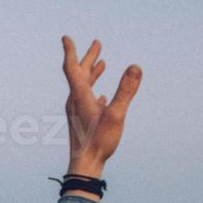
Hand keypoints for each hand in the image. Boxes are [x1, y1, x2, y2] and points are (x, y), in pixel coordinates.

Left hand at [61, 36, 141, 177]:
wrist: (85, 165)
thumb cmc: (99, 142)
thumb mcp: (116, 115)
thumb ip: (126, 90)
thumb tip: (135, 66)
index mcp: (79, 96)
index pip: (72, 67)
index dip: (70, 51)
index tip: (66, 37)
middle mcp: (75, 101)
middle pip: (79, 74)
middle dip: (88, 57)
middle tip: (97, 43)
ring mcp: (78, 112)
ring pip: (84, 87)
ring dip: (92, 73)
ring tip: (102, 62)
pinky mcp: (82, 121)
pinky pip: (87, 101)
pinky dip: (94, 91)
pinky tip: (102, 95)